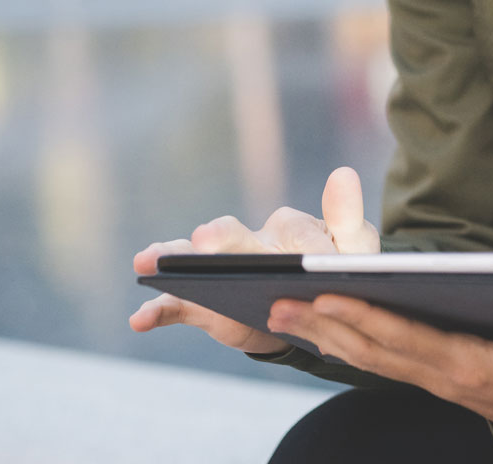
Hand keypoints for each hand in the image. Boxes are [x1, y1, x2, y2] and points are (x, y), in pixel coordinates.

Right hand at [130, 165, 380, 355]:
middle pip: (232, 236)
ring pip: (192, 261)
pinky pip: (175, 306)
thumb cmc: (334, 276)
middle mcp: (249, 241)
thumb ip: (349, 221)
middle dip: (219, 238)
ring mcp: (221, 271)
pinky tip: (140, 320)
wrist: (310, 315)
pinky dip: (156, 311)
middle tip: (205, 240)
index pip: (298, 235)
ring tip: (146, 260)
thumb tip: (343, 173)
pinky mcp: (203, 303)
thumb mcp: (353, 254)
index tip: (319, 265)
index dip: (310, 252)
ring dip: (170, 259)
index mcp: (290, 227)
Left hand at [267, 293, 492, 445]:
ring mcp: (435, 378)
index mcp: (471, 366)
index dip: (365, 317)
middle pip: (372, 350)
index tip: (326, 296)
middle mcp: (443, 375)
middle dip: (323, 326)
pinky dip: (346, 343)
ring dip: (322, 335)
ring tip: (280, 311)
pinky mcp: (434, 374)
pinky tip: (320, 330)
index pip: (406, 338)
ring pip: (368, 356)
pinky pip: (381, 358)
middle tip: (274, 303)